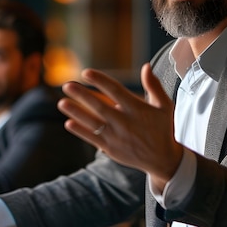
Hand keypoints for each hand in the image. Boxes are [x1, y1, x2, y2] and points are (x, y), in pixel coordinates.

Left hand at [58, 63, 183, 190]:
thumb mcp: (164, 106)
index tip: (85, 72)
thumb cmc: (162, 128)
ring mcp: (117, 137)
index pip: (115, 91)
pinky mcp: (111, 149)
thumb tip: (146, 66)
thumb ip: (154, 86)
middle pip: (100, 106)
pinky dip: (81, 131)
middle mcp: (125, 122)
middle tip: (66, 85)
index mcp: (137, 109)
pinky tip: (68, 123)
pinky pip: (93, 138)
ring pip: (93, 123)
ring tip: (62, 103)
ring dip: (76, 113)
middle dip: (82, 95)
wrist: (163, 159)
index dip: (100, 81)